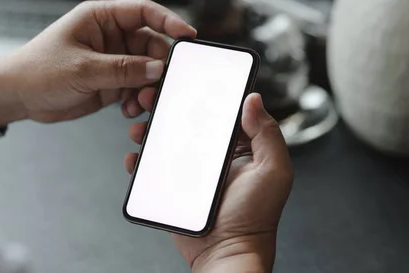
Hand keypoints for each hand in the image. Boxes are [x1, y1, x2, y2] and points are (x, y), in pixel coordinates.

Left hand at [0, 0, 196, 125]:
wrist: (18, 96)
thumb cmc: (38, 70)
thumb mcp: (83, 68)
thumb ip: (122, 69)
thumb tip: (158, 68)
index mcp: (101, 18)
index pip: (144, 12)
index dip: (169, 21)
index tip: (188, 36)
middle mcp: (110, 37)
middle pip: (150, 45)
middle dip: (158, 66)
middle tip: (161, 85)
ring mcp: (111, 61)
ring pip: (145, 71)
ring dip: (148, 87)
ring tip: (140, 102)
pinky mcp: (110, 83)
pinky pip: (134, 89)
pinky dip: (136, 100)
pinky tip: (129, 110)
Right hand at [124, 93, 292, 272]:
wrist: (227, 252)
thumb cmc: (255, 217)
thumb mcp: (273, 171)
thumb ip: (267, 134)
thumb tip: (254, 99)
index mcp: (239, 146)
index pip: (219, 110)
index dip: (202, 93)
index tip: (185, 79)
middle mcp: (214, 154)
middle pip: (187, 121)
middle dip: (167, 105)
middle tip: (153, 95)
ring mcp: (191, 170)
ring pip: (166, 140)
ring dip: (150, 127)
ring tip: (139, 125)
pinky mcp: (173, 185)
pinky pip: (153, 167)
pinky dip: (140, 158)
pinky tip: (136, 154)